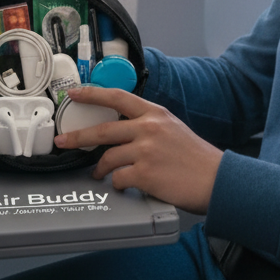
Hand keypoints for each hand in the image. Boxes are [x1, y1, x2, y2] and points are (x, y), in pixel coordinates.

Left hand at [55, 87, 222, 214]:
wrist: (216, 180)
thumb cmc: (196, 158)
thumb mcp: (174, 128)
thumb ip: (148, 126)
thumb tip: (122, 132)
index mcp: (155, 114)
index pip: (118, 97)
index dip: (93, 94)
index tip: (75, 93)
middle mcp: (149, 129)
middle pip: (102, 130)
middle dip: (77, 137)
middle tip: (63, 142)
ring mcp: (146, 151)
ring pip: (107, 159)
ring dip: (101, 170)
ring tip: (101, 175)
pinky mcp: (145, 174)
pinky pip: (118, 179)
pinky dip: (118, 184)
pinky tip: (126, 185)